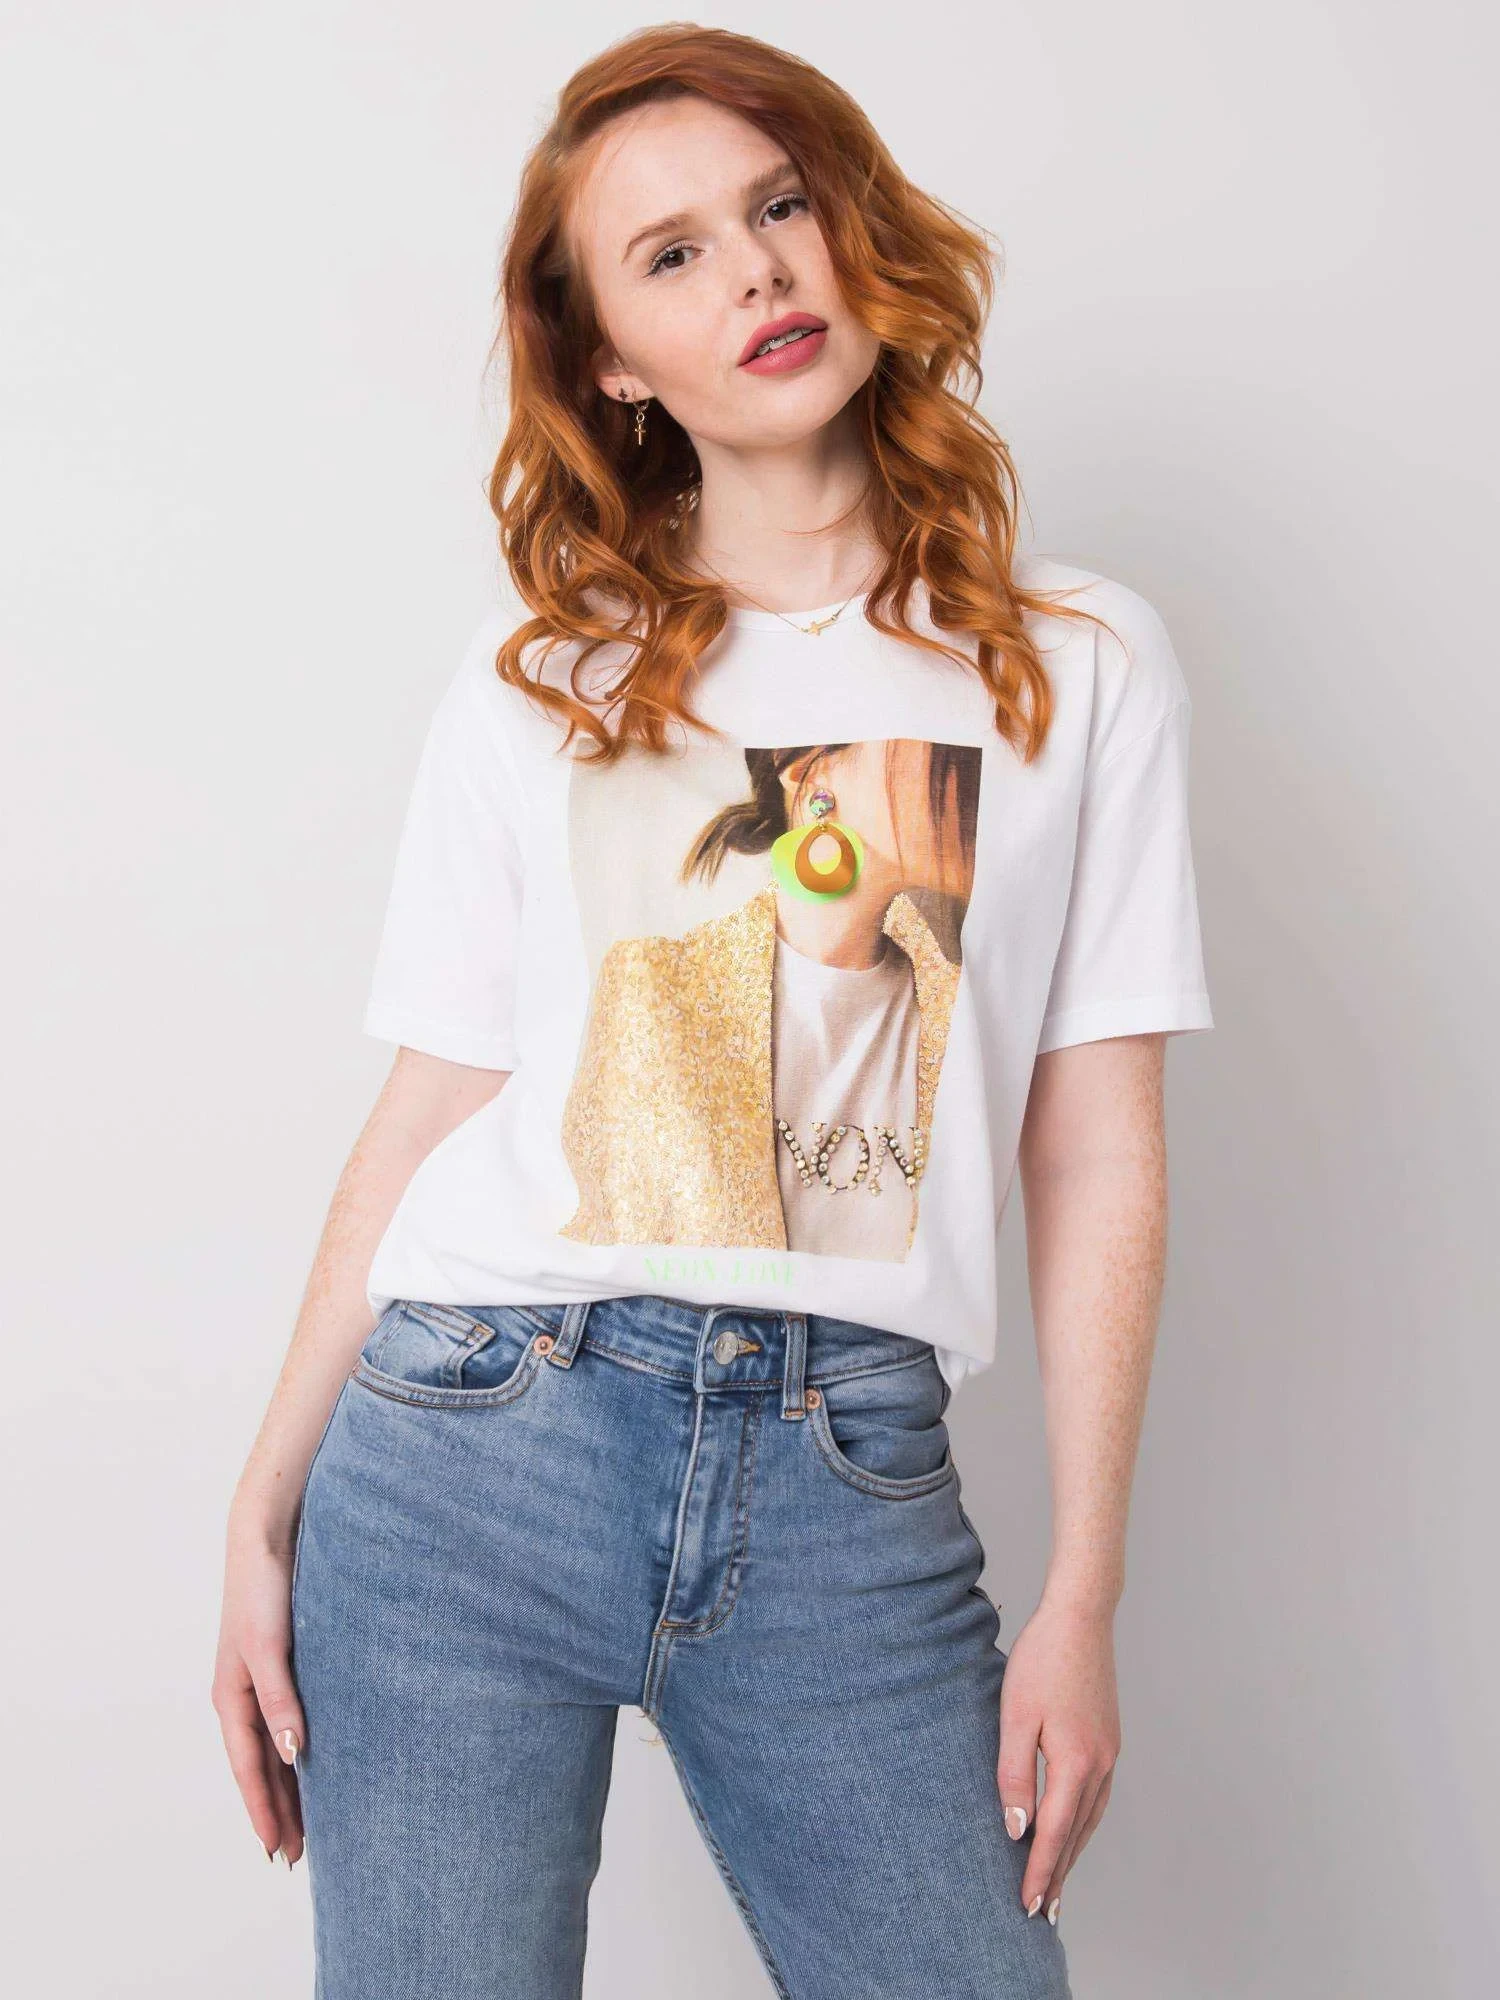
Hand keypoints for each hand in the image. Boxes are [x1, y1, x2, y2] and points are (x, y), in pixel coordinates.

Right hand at [211, 1523, 308, 1868]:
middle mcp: (244, 1695)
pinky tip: (314, 1764)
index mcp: (232, 1698)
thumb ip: (280, 1701)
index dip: (263, 1810)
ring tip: (308, 1826)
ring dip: (289, 1786)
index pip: (249, 1769)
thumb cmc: (262, 1589)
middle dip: (277, 1810)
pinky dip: (298, 1751)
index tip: (277, 1851)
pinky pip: (287, 1721)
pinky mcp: (282, 1664)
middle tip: (297, 1856)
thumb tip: (294, 1756)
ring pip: (275, 1749)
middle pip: (261, 1766)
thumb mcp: (269, 1649)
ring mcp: (262, 1681)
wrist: (266, 1537)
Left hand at [996, 1593, 1120, 1923]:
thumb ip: (1014, 1775)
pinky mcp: (1109, 1740)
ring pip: (1091, 1819)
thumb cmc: (1041, 1660)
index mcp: (1074, 1762)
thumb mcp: (1014, 1715)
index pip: (1053, 1833)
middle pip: (1077, 1834)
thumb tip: (1016, 1829)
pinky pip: (1098, 1797)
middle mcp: (1099, 1764)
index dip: (1040, 1872)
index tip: (1029, 1907)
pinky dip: (1084, 1824)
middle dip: (1059, 1875)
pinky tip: (1073, 1829)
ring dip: (1073, 1853)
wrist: (1081, 1616)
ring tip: (1058, 1882)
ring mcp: (1109, 1753)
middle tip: (1045, 1914)